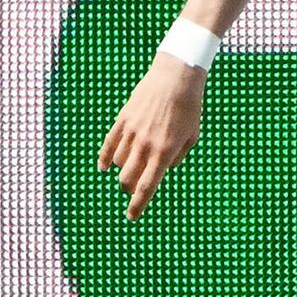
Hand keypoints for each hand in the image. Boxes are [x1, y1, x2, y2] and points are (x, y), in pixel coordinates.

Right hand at [98, 58, 207, 219]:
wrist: (175, 79)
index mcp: (165, 153)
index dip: (138, 205)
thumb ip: (177, 156)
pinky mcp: (122, 120)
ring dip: (120, 172)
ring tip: (125, 172)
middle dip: (128, 190)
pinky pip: (108, 144)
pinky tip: (103, 167)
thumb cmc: (189, 109)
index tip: (131, 217)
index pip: (146, 187)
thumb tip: (163, 169)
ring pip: (117, 163)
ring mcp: (131, 133)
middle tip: (131, 192)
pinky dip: (104, 158)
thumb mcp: (192, 137)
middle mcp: (146, 146)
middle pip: (127, 178)